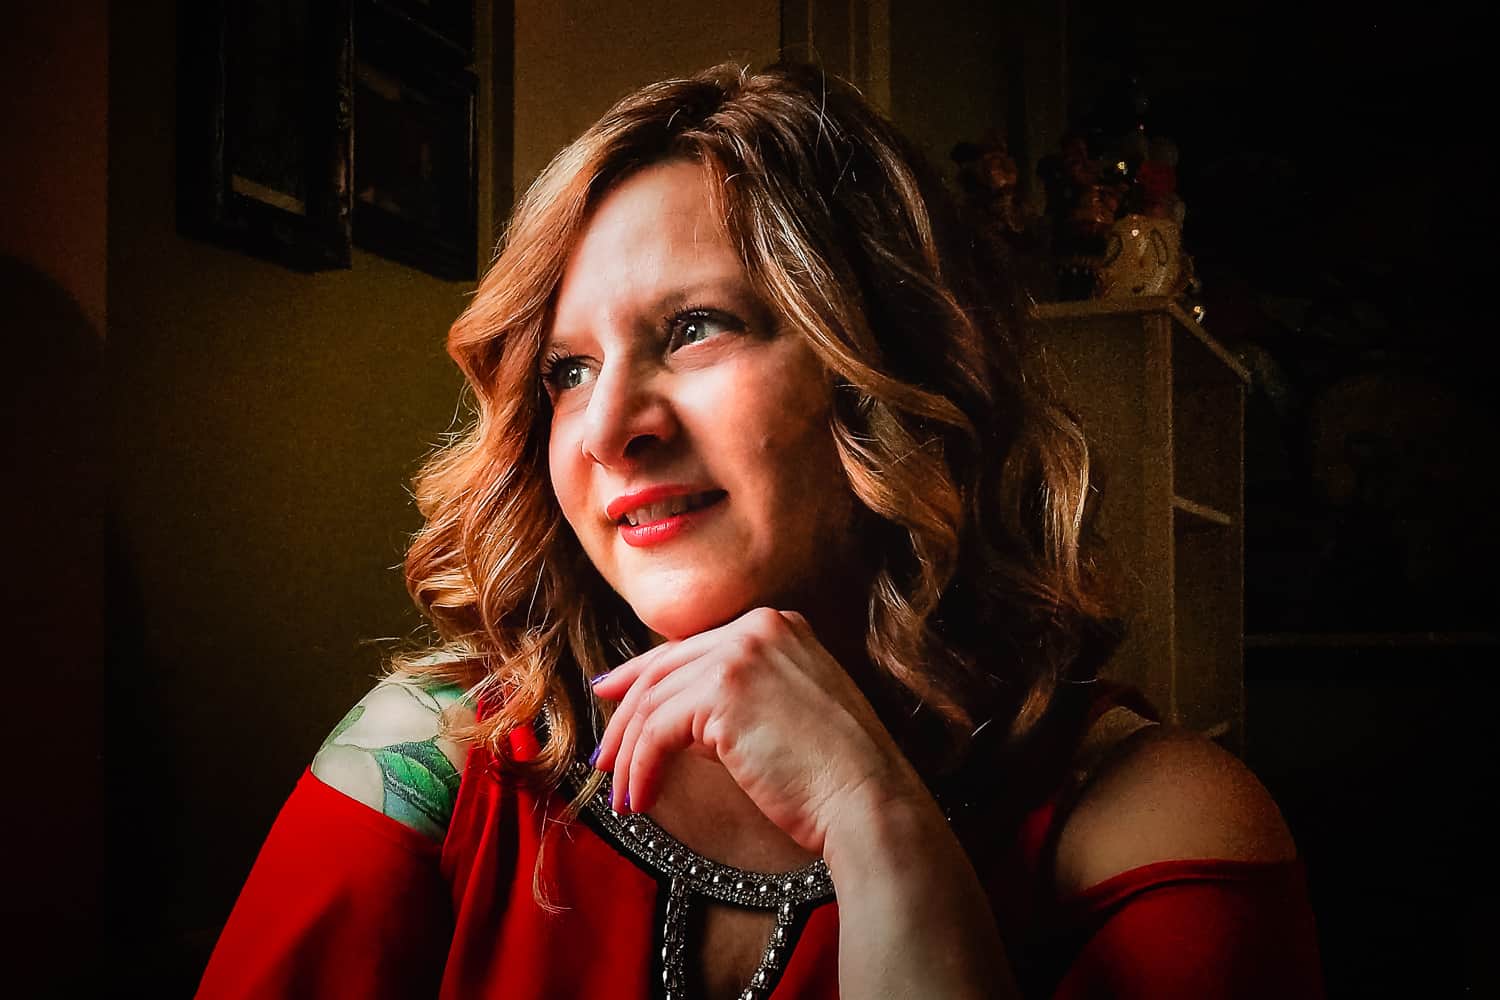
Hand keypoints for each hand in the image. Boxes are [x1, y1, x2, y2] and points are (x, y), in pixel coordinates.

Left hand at [589, 607, 928, 854]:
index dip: (643, 675)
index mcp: (779, 624)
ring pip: (654, 701)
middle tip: (603, 756)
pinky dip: (641, 768)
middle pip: (665, 668)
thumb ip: (736, 695)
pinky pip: (657, 731)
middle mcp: (758, 626)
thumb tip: (670, 711)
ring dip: (629, 753)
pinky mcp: (722, 692)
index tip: (612, 698)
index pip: (692, 647)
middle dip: (625, 714)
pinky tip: (640, 799)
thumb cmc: (832, 773)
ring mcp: (740, 654)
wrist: (867, 797)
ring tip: (620, 792)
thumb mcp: (785, 711)